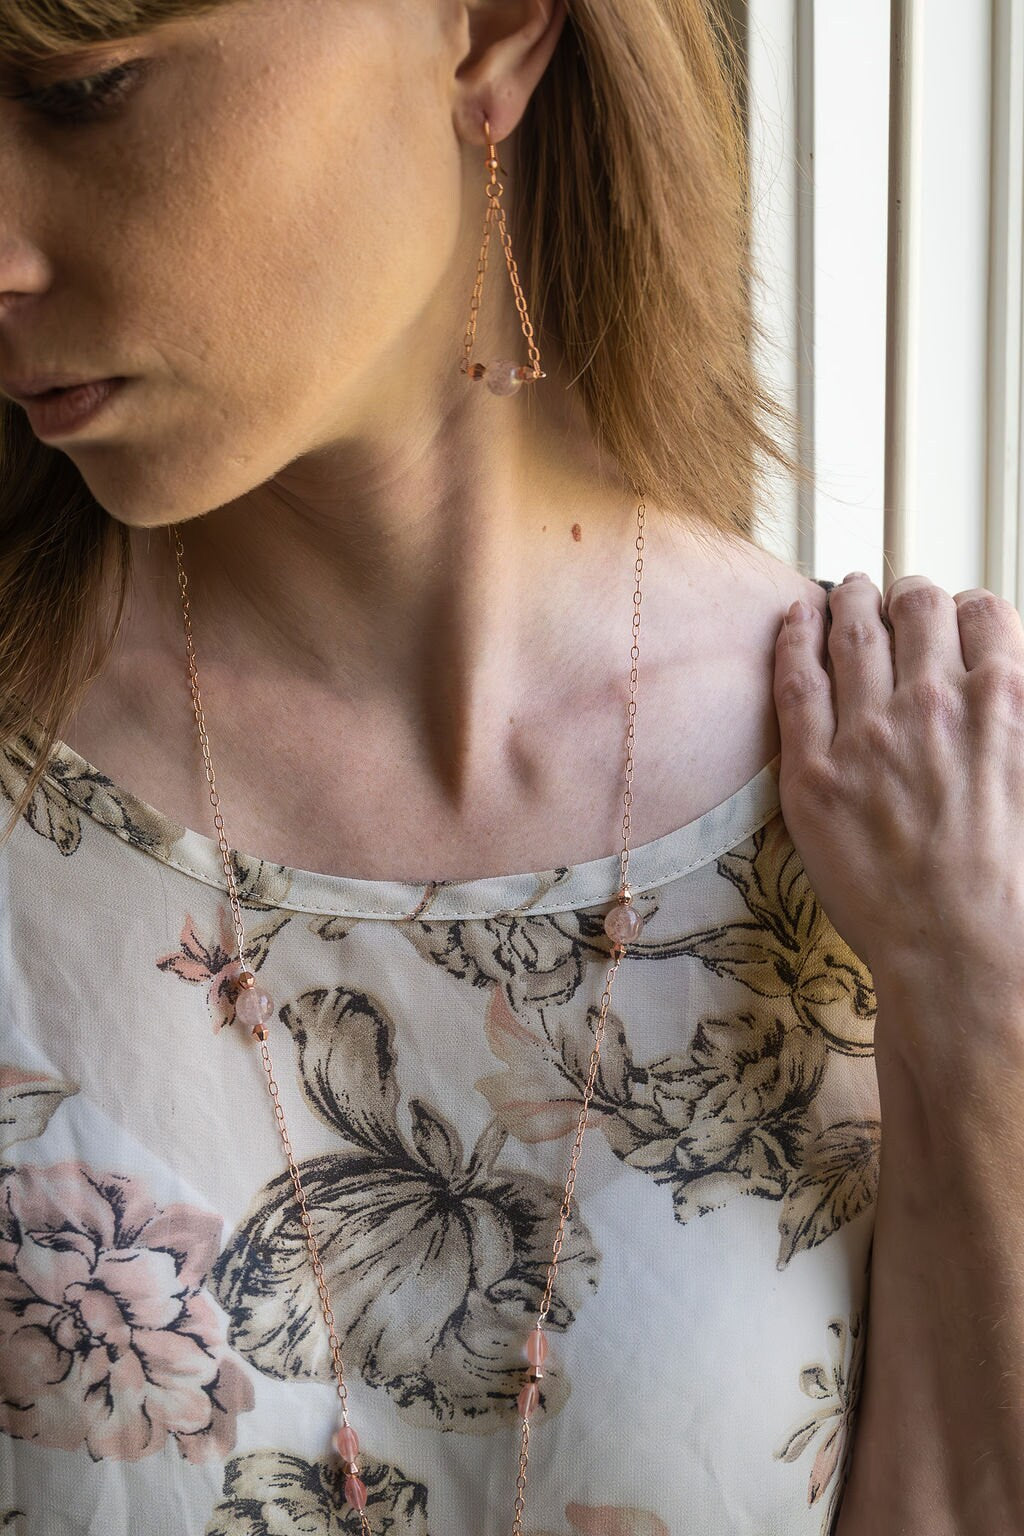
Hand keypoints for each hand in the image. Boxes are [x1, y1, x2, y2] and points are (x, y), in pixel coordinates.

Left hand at [772, 572, 1023, 983]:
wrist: (961, 948)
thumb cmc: (1013, 881)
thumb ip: (1016, 719)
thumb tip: (1007, 688)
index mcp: (1004, 698)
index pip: (982, 611)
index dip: (964, 609)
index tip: (951, 618)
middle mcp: (935, 701)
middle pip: (916, 606)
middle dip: (907, 595)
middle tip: (894, 599)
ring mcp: (868, 733)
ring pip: (852, 630)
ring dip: (850, 599)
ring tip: (844, 592)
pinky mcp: (813, 770)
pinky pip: (795, 680)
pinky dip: (794, 637)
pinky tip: (794, 618)